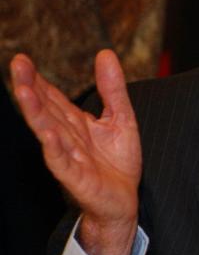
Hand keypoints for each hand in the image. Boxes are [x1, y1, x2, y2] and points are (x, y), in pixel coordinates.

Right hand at [10, 50, 141, 254]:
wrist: (124, 201)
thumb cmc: (118, 163)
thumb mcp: (122, 118)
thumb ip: (113, 89)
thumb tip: (106, 53)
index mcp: (75, 123)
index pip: (53, 98)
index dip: (39, 80)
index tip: (22, 59)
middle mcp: (67, 137)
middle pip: (46, 109)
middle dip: (31, 88)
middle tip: (17, 64)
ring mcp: (69, 157)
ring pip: (49, 131)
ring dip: (36, 112)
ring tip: (23, 91)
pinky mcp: (76, 177)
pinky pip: (62, 162)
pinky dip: (55, 148)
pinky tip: (47, 134)